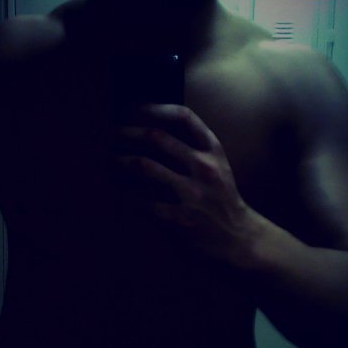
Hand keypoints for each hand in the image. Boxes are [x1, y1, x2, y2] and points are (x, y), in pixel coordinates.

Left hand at [115, 104, 258, 263]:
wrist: (238, 239)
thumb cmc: (219, 198)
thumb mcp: (216, 167)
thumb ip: (191, 148)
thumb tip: (147, 130)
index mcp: (213, 150)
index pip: (183, 117)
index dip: (153, 108)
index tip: (132, 109)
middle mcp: (203, 167)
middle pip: (156, 137)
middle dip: (127, 132)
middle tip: (111, 134)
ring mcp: (190, 193)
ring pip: (142, 165)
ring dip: (118, 161)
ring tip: (109, 160)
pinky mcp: (176, 218)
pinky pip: (138, 199)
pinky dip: (123, 192)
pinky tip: (115, 189)